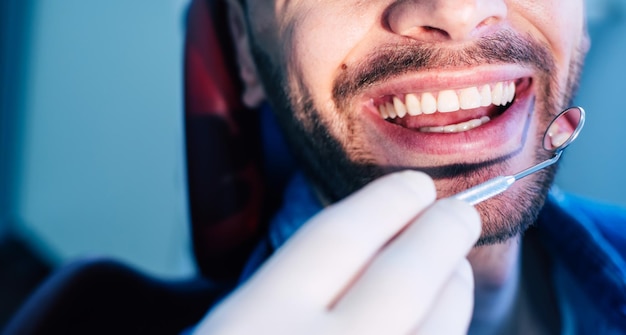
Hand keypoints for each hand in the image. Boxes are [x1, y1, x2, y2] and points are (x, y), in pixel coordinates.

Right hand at [193, 171, 480, 333]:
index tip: (412, 186)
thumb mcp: (226, 324)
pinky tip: (439, 321)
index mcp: (256, 320)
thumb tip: (364, 247)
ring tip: (456, 269)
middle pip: (402, 277)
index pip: (337, 238)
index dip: (386, 202)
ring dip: (454, 289)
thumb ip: (279, 291)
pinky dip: (442, 331)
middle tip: (460, 213)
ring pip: (437, 327)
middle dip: (441, 234)